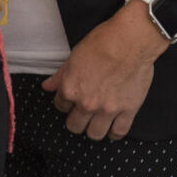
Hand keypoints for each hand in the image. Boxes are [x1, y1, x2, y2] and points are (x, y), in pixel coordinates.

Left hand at [41, 0, 165, 139]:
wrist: (129, 41)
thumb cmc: (101, 43)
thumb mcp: (73, 57)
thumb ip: (60, 75)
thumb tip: (47, 86)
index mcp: (70, 89)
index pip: (60, 106)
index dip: (64, 103)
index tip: (70, 101)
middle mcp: (87, 103)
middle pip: (74, 126)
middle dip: (75, 121)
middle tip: (81, 115)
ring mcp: (108, 109)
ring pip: (94, 134)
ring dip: (92, 130)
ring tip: (95, 124)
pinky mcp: (128, 110)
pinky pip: (119, 132)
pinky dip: (114, 134)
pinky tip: (112, 130)